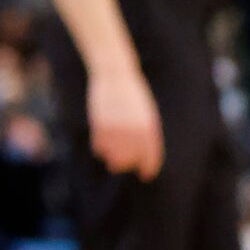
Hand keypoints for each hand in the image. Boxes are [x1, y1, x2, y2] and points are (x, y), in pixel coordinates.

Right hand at [87, 63, 163, 179]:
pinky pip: (99, 145)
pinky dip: (100, 148)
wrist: (114, 74)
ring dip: (113, 159)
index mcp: (148, 127)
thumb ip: (145, 133)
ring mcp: (116, 127)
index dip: (148, 167)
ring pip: (113, 155)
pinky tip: (101, 147)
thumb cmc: (132, 95)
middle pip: (130, 159)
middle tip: (122, 165)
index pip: (150, 155)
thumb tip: (143, 153)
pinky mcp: (99, 123)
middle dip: (126, 164)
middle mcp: (133, 130)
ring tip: (112, 160)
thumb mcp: (145, 113)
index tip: (145, 175)